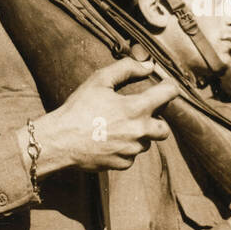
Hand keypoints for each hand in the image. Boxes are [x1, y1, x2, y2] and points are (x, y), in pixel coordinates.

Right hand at [27, 59, 178, 173]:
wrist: (61, 140)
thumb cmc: (79, 108)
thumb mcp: (99, 80)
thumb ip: (126, 69)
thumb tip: (148, 66)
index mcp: (136, 109)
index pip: (168, 95)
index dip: (169, 87)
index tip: (166, 86)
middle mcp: (140, 132)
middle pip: (164, 129)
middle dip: (158, 120)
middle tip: (142, 113)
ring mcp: (132, 151)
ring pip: (146, 142)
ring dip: (139, 134)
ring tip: (118, 126)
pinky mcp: (123, 164)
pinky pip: (131, 155)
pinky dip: (125, 147)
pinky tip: (109, 139)